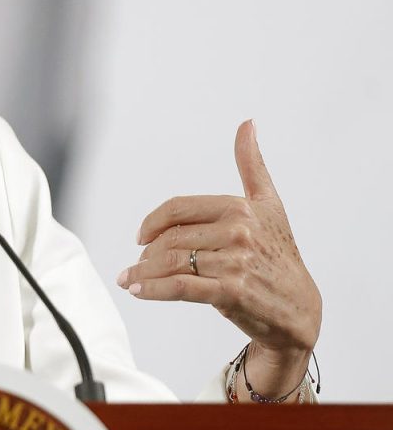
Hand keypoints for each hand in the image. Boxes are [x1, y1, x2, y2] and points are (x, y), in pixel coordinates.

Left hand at [117, 121, 320, 395]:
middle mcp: (239, 232)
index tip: (141, 236)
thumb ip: (252, 165)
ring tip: (131, 279)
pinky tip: (138, 291)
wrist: (298, 306)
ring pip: (170, 263)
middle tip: (138, 265)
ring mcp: (235, 263)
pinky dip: (151, 290)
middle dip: (147, 254)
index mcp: (241, 207)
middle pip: (170, 239)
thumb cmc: (279, 253)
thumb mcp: (269, 204)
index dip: (152, 222)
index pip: (177, 208)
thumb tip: (247, 123)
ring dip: (142, 273)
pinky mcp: (231, 292)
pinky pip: (179, 287)